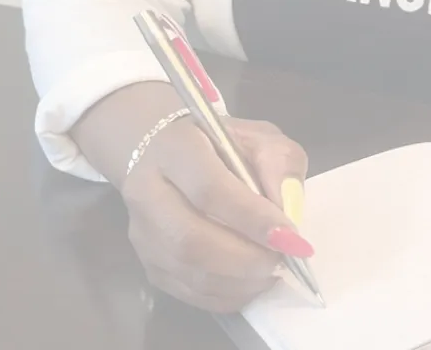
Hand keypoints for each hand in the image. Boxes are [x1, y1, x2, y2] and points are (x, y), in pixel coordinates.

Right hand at [120, 116, 310, 312]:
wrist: (164, 153)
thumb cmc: (220, 143)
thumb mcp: (259, 137)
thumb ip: (279, 164)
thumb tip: (287, 214)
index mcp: (176, 148)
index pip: (209, 188)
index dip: (251, 217)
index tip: (288, 235)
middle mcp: (147, 191)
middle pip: (190, 238)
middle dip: (244, 258)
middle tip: (281, 260)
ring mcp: (142, 232)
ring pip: (186, 270)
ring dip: (237, 281)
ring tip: (271, 272)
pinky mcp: (147, 262)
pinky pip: (185, 291)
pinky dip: (224, 295)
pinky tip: (250, 283)